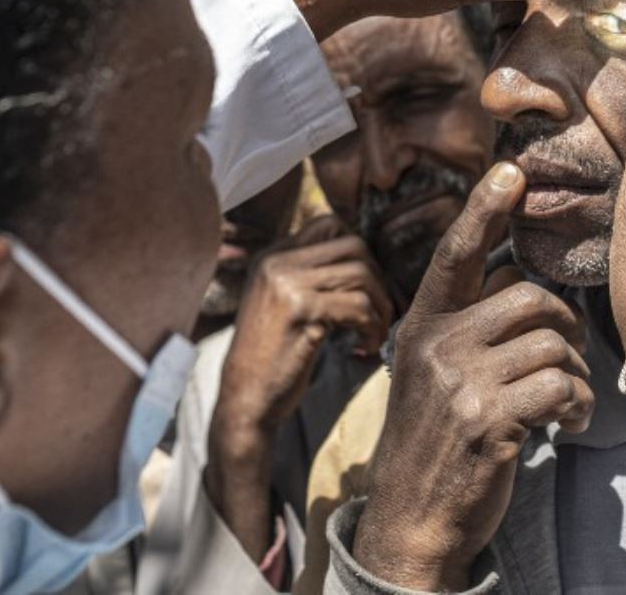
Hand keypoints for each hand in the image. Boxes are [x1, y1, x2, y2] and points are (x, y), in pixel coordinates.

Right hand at [205, 216, 393, 560]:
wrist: (244, 401)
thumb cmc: (273, 357)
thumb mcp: (284, 303)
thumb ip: (311, 275)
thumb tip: (366, 257)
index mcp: (271, 255)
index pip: (330, 223)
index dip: (360, 251)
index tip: (368, 286)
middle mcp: (276, 262)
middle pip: (353, 244)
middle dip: (378, 277)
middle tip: (381, 310)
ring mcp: (286, 283)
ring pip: (361, 274)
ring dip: (380, 306)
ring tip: (374, 332)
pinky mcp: (300, 311)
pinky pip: (358, 306)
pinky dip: (372, 327)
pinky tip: (364, 348)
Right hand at [353, 163, 593, 590]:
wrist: (412, 520)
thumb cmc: (438, 443)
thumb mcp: (434, 375)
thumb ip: (467, 328)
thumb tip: (522, 286)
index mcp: (422, 326)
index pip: (455, 254)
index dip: (483, 210)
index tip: (510, 170)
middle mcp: (435, 346)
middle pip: (529, 298)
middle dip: (564, 328)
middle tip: (570, 361)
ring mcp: (459, 384)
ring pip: (552, 345)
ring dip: (575, 376)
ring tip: (566, 403)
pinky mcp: (487, 421)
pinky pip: (561, 387)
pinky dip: (577, 406)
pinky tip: (565, 424)